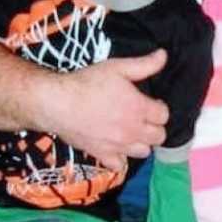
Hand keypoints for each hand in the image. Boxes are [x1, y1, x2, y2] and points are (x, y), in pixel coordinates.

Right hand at [38, 50, 169, 170]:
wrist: (57, 103)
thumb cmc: (87, 83)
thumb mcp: (117, 67)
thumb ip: (144, 64)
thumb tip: (164, 56)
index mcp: (139, 108)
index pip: (164, 115)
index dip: (159, 108)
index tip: (151, 103)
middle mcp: (132, 130)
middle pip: (158, 136)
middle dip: (155, 127)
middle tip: (143, 118)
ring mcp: (118, 145)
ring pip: (144, 152)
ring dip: (141, 142)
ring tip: (132, 132)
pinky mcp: (102, 154)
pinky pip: (120, 165)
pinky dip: (121, 159)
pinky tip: (117, 148)